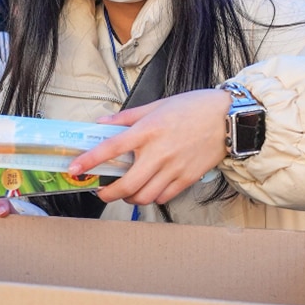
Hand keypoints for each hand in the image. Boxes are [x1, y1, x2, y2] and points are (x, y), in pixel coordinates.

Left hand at [67, 89, 230, 206]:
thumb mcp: (156, 105)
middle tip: (101, 192)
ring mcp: (174, 168)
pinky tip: (148, 190)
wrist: (229, 118)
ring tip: (125, 193)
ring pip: (144, 196)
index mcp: (148, 130)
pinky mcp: (187, 178)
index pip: (111, 148)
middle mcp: (159, 152)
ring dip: (129, 199)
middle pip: (127, 185)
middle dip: (108, 194)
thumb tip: (101, 123)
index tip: (74, 168)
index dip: (89, 160)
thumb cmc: (193, 107)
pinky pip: (163, 197)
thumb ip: (127, 117)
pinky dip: (151, 198)